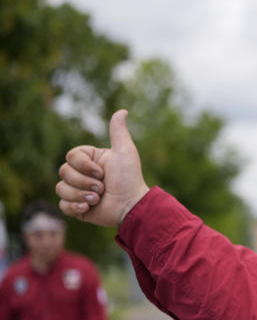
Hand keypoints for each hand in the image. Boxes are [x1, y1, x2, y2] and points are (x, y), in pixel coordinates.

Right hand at [57, 109, 149, 226]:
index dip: (84, 166)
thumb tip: (122, 111)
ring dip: (81, 195)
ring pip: (61, 188)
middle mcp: (82, 174)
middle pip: (64, 172)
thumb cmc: (130, 179)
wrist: (131, 206)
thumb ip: (119, 132)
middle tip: (102, 188)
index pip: (71, 156)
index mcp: (90, 160)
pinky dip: (75, 207)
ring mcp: (78, 190)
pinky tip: (88, 208)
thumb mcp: (125, 152)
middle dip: (84, 182)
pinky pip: (62, 205)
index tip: (102, 172)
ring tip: (98, 199)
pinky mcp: (77, 207)